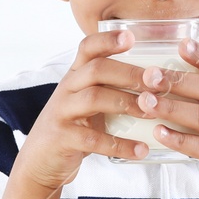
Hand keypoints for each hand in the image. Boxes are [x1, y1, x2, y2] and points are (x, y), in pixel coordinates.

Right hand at [11, 29, 153, 194]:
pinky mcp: (62, 138)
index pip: (87, 48)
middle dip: (129, 73)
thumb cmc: (74, 127)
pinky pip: (93, 139)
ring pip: (94, 98)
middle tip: (157, 82)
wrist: (40, 161)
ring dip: (126, 103)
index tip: (131, 37)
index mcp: (75, 76)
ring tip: (151, 113)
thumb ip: (110, 88)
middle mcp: (67, 89)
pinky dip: (119, 145)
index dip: (107, 40)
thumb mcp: (87, 102)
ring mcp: (62, 112)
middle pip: (96, 70)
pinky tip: (140, 150)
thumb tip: (157, 81)